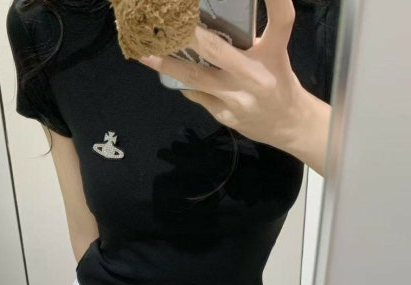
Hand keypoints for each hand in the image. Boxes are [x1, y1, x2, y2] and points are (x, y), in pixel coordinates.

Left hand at [139, 0, 330, 173]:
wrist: (288, 125)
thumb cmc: (278, 81)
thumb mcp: (273, 55)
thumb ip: (246, 41)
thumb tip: (205, 22)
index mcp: (274, 53)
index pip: (281, 20)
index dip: (275, 0)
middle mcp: (256, 76)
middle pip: (216, 49)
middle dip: (186, 34)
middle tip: (165, 21)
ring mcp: (237, 99)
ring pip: (194, 77)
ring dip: (166, 65)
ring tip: (144, 52)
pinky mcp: (225, 115)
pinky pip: (197, 94)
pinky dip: (183, 82)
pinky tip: (169, 72)